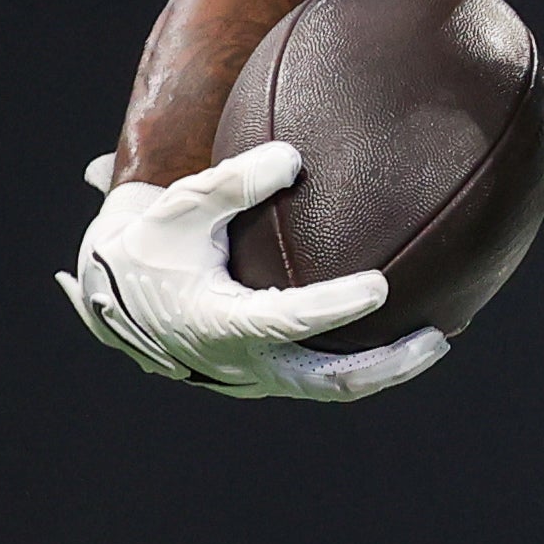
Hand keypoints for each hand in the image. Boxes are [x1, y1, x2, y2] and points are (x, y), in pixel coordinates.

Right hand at [55, 146, 447, 403]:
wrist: (105, 295)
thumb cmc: (145, 243)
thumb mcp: (177, 206)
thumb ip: (232, 181)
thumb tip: (295, 157)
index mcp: (217, 325)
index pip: (288, 322)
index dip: (336, 307)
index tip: (381, 285)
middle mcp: (239, 365)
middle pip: (327, 382)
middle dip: (387, 365)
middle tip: (437, 336)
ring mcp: (251, 379)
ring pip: (328, 386)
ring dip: (382, 367)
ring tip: (436, 336)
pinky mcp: (259, 376)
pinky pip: (317, 376)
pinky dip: (358, 360)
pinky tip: (398, 332)